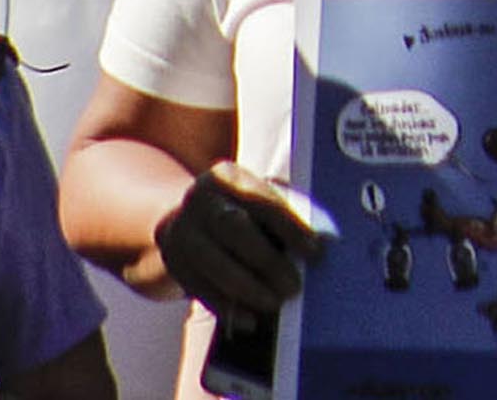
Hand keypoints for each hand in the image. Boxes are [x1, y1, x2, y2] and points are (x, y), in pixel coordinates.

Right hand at [155, 162, 327, 317]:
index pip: (262, 200)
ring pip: (213, 262)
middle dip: (266, 260)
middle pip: (233, 228)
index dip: (290, 226)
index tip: (315, 250)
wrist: (186, 219)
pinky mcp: (173, 263)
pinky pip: (200, 289)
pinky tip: (250, 320)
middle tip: (294, 286)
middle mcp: (199, 200)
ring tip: (275, 304)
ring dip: (247, 288)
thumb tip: (324, 240)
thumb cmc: (241, 210)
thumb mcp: (257, 199)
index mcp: (227, 177)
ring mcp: (180, 232)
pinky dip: (227, 307)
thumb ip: (284, 213)